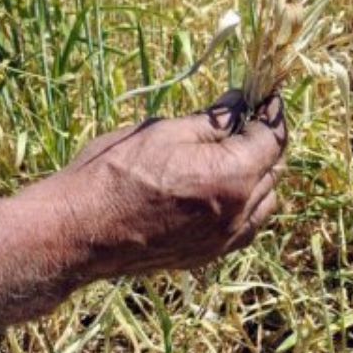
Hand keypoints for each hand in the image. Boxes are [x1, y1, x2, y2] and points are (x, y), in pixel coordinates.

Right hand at [41, 90, 287, 279]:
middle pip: (274, 169)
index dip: (271, 113)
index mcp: (233, 176)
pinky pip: (247, 226)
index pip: (273, 139)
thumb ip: (212, 120)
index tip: (266, 97)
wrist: (79, 232)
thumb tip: (240, 102)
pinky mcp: (208, 255)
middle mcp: (239, 212)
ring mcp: (225, 239)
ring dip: (260, 174)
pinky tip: (226, 187)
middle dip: (266, 140)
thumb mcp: (166, 132)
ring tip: (236, 151)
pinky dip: (248, 204)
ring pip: (266, 201)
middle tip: (247, 117)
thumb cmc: (115, 173)